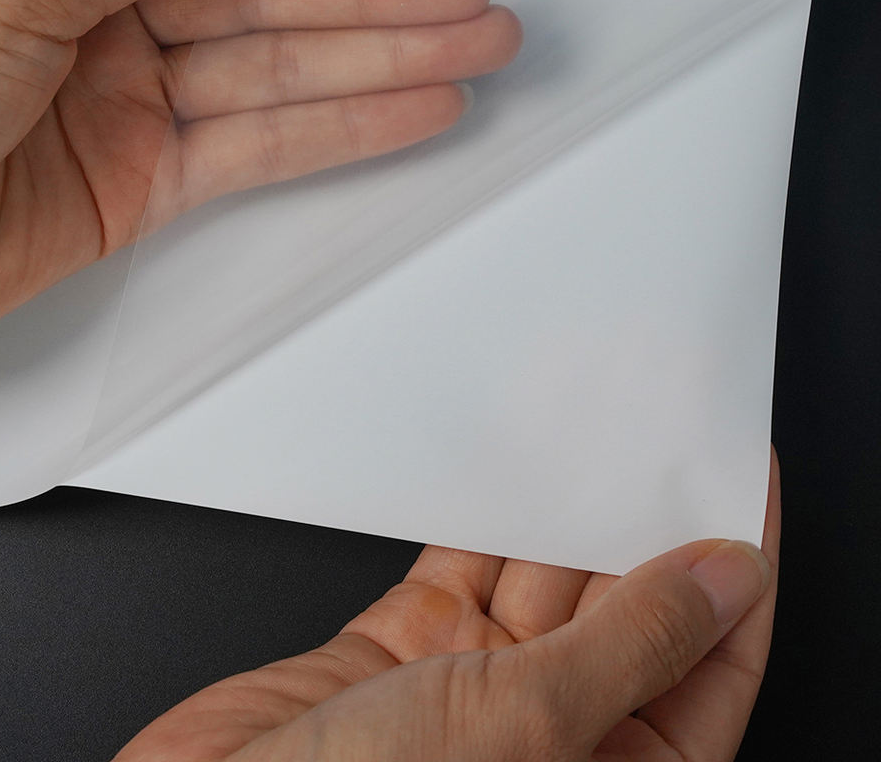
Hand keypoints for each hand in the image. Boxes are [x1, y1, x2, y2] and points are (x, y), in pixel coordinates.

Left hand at [0, 0, 520, 350]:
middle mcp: (104, 21)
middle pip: (265, 0)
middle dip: (376, 1)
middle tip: (471, 1)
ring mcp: (136, 106)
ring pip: (282, 76)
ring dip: (384, 67)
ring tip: (473, 52)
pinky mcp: (152, 184)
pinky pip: (262, 150)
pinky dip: (338, 133)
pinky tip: (406, 113)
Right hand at [114, 450, 778, 761]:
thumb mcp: (526, 730)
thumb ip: (634, 648)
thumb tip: (727, 575)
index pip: (712, 658)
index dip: (738, 568)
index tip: (744, 480)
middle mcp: (555, 735)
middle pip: (628, 603)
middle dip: (645, 516)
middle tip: (662, 428)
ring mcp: (479, 688)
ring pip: (547, 572)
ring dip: (569, 500)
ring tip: (594, 424)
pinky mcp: (410, 645)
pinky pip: (470, 560)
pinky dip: (493, 510)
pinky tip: (512, 464)